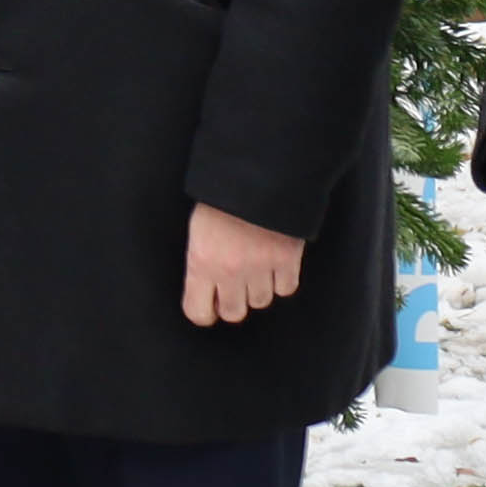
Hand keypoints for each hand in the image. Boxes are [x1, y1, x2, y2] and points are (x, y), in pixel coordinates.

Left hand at [181, 203, 307, 327]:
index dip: (204, 311)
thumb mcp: (198, 228)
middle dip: (233, 302)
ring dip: (259, 289)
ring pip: (261, 301)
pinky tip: (276, 263)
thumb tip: (207, 283)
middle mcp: (230, 271)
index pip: (198, 311)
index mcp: (201, 262)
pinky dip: (283, 280)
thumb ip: (202, 259)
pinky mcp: (287, 260)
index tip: (209, 306)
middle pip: (233, 313)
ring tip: (256, 268)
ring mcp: (261, 267)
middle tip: (235, 286)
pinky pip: (286, 289)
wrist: (259, 173)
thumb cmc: (222, 195)